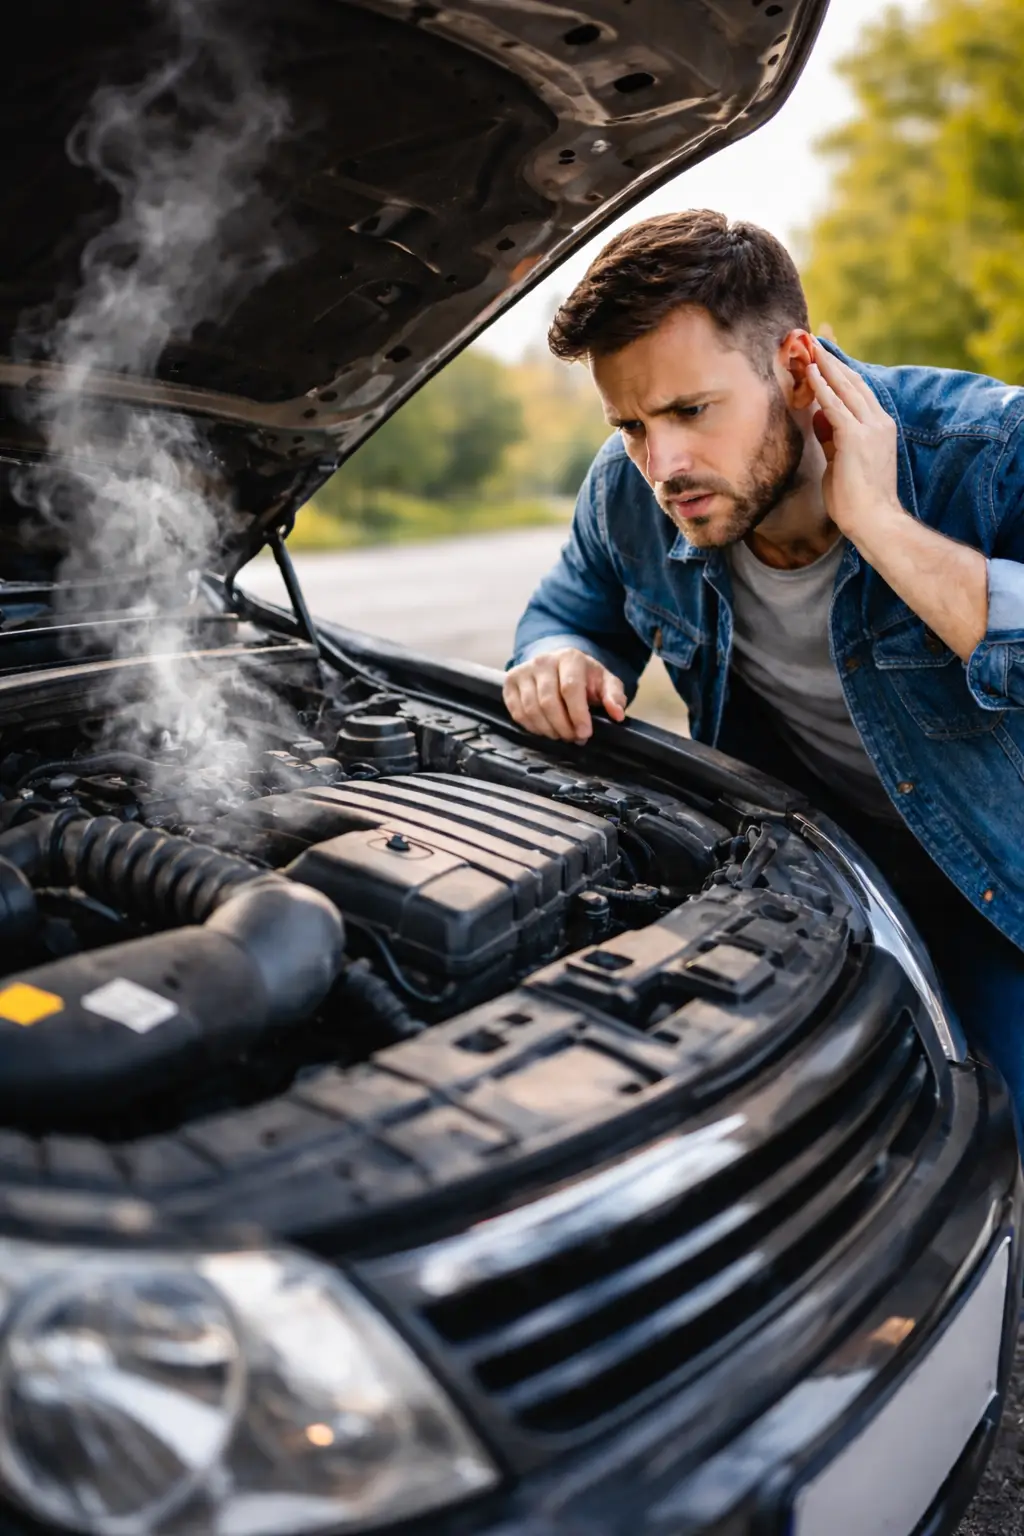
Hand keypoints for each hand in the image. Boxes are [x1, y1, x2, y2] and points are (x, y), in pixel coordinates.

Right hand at [503, 647, 626, 742]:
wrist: (557, 665)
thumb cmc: (583, 677)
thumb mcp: (604, 682)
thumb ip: (614, 696)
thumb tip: (617, 714)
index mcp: (569, 658)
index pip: (570, 689)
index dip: (577, 715)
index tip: (584, 733)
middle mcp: (543, 661)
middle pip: (548, 702)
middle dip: (562, 726)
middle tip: (574, 738)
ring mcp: (523, 671)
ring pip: (531, 709)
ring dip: (548, 730)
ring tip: (561, 735)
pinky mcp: (509, 683)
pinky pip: (517, 712)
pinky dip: (532, 727)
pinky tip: (545, 729)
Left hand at [807, 338, 904, 543]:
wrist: (874, 521)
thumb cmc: (857, 500)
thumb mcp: (843, 461)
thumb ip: (834, 438)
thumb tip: (819, 419)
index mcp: (879, 427)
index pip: (859, 390)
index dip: (841, 370)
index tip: (826, 353)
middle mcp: (878, 422)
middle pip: (853, 382)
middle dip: (833, 360)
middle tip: (815, 339)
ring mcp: (869, 428)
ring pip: (845, 388)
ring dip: (826, 365)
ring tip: (809, 346)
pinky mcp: (855, 437)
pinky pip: (834, 405)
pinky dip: (822, 387)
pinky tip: (811, 371)